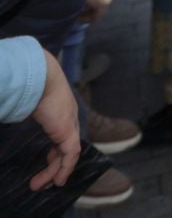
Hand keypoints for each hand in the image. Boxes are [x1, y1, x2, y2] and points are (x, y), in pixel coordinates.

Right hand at [29, 49, 78, 190]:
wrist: (41, 78)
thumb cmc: (30, 86)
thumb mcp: (28, 103)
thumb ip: (25, 112)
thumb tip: (8, 110)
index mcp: (60, 111)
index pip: (62, 136)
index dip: (55, 151)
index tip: (47, 163)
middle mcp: (68, 119)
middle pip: (64, 147)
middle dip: (53, 166)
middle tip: (40, 181)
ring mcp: (69, 125)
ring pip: (66, 155)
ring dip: (55, 172)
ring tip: (41, 186)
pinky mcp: (68, 131)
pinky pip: (70, 155)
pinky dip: (65, 168)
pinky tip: (58, 180)